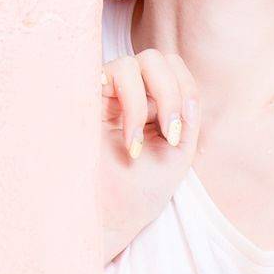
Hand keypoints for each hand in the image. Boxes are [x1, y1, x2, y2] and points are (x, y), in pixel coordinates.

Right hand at [101, 39, 201, 263]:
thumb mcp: (179, 151)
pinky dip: (133, 104)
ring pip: (134, 62)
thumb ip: (188, 117)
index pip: (174, 69)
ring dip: (152, 100)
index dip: (186, 90)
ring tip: (144, 140)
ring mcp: (105, 95)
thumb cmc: (142, 189)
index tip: (182, 132)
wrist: (111, 215)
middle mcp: (129, 93)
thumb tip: (189, 90)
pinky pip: (113, 74)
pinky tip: (130, 140)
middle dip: (173, 91)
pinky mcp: (84, 99)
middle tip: (170, 131)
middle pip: (158, 57)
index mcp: (154, 102)